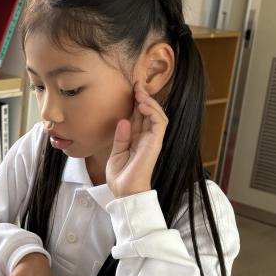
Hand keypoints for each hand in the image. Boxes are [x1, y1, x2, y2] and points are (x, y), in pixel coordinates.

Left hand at [106, 81, 167, 197]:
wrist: (125, 192)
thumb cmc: (120, 177)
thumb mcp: (116, 153)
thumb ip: (121, 137)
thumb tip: (123, 120)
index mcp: (136, 140)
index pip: (138, 117)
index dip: (135, 103)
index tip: (130, 89)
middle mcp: (146, 138)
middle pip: (148, 113)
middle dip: (143, 97)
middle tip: (136, 84)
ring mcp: (152, 140)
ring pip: (157, 115)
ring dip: (149, 102)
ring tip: (140, 92)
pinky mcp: (155, 143)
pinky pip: (159, 123)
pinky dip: (153, 111)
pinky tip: (143, 104)